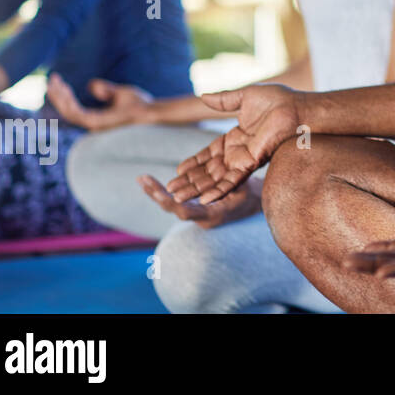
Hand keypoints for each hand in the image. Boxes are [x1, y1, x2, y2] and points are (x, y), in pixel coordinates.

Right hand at [47, 74, 153, 130]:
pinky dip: (68, 102)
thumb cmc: (141, 104)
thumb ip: (106, 90)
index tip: (59, 81)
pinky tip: (64, 89)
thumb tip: (90, 84)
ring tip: (53, 83)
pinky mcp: (98, 124)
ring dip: (60, 98)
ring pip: (69, 113)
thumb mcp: (121, 93)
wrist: (152, 111)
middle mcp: (94, 124)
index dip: (65, 96)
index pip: (75, 109)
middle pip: (68, 111)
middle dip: (58, 95)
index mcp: (98, 118)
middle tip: (51, 80)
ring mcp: (95, 125)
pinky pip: (77, 114)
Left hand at [139, 173, 262, 228]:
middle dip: (157, 194)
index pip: (186, 212)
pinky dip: (163, 190)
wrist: (253, 203)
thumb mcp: (244, 189)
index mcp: (212, 215)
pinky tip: (152, 181)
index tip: (160, 191)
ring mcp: (196, 212)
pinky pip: (175, 198)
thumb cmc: (252, 195)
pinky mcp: (194, 205)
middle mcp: (200, 216)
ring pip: (171, 203)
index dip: (173, 202)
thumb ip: (229, 186)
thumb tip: (216, 179)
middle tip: (143, 180)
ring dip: (156, 191)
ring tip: (141, 178)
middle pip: (173, 207)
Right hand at [166, 84, 301, 204]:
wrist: (297, 107)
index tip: (177, 171)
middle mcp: (238, 152)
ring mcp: (244, 159)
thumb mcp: (244, 98)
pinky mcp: (252, 163)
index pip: (209, 154)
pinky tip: (203, 201)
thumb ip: (223, 100)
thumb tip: (202, 96)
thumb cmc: (278, 100)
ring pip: (216, 179)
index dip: (193, 163)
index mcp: (235, 138)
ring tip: (177, 199)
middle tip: (170, 191)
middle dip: (189, 181)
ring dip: (197, 189)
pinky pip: (232, 181)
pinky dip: (218, 191)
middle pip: (208, 170)